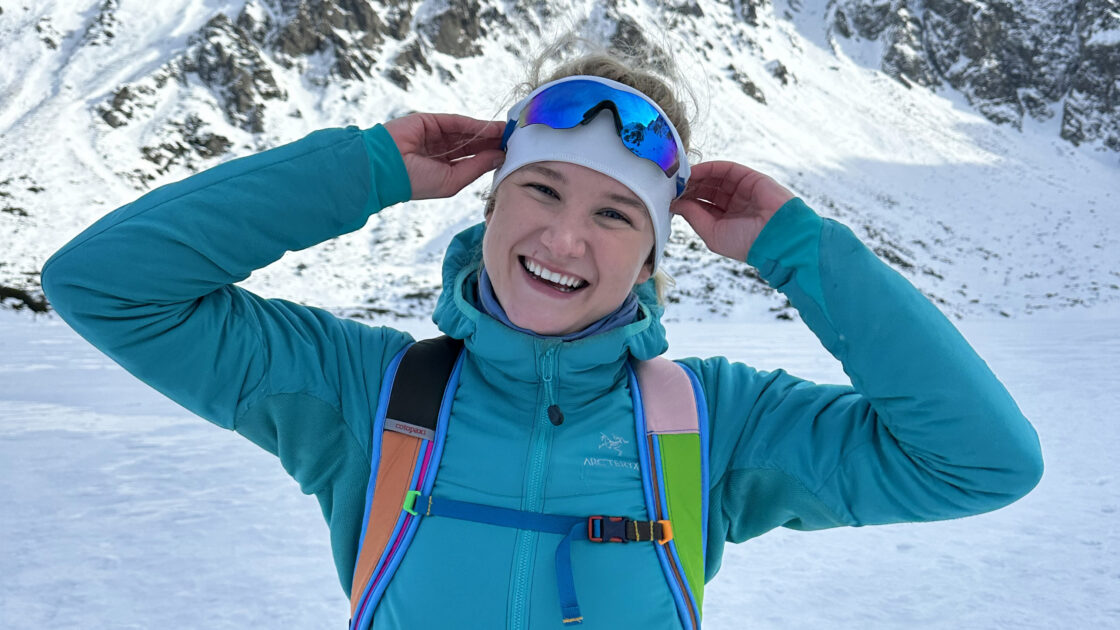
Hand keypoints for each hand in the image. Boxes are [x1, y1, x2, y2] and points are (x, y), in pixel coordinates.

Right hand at [383, 113, 505, 200]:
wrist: (385, 168)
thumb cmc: (415, 182)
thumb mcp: (452, 181)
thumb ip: (476, 167)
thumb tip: (499, 157)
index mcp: (444, 170)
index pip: (472, 161)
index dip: (491, 156)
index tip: (511, 154)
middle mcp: (440, 153)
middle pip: (473, 145)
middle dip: (493, 142)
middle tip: (515, 140)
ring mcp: (435, 136)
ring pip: (467, 132)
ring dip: (488, 131)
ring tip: (509, 131)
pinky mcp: (430, 121)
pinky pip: (457, 122)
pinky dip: (475, 124)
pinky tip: (492, 127)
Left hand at [671, 161, 794, 261]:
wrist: (778, 236)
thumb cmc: (746, 242)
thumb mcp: (712, 233)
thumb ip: (693, 216)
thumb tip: (674, 204)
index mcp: (725, 221)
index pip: (700, 206)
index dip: (684, 200)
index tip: (668, 197)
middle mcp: (732, 205)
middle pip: (704, 190)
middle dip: (687, 187)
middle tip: (669, 184)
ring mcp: (741, 190)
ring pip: (713, 178)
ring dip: (695, 176)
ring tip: (678, 177)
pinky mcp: (749, 177)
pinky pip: (725, 169)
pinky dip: (708, 168)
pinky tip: (693, 171)